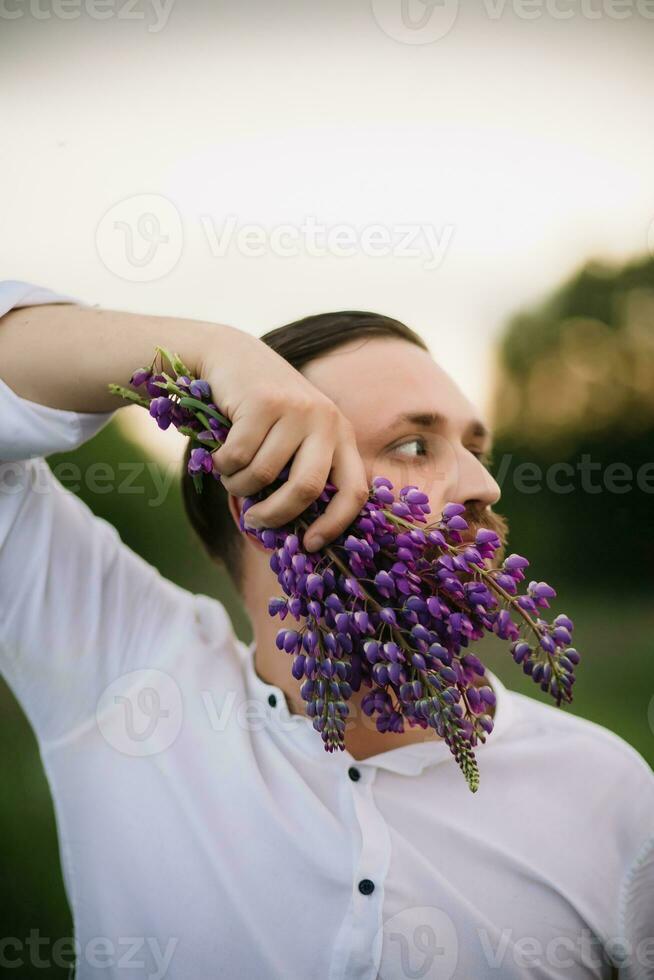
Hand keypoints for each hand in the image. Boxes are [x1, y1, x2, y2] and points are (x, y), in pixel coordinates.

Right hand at [199, 326, 368, 551]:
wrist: (230, 357)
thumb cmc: (261, 413)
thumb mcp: (291, 440)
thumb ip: (296, 476)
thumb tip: (287, 537)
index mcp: (341, 434)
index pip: (354, 489)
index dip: (335, 524)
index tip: (310, 545)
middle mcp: (326, 420)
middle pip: (307, 488)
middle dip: (277, 514)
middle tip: (255, 522)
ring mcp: (295, 408)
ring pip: (263, 474)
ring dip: (238, 486)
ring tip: (231, 475)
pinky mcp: (263, 401)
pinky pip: (238, 457)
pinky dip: (223, 465)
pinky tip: (220, 454)